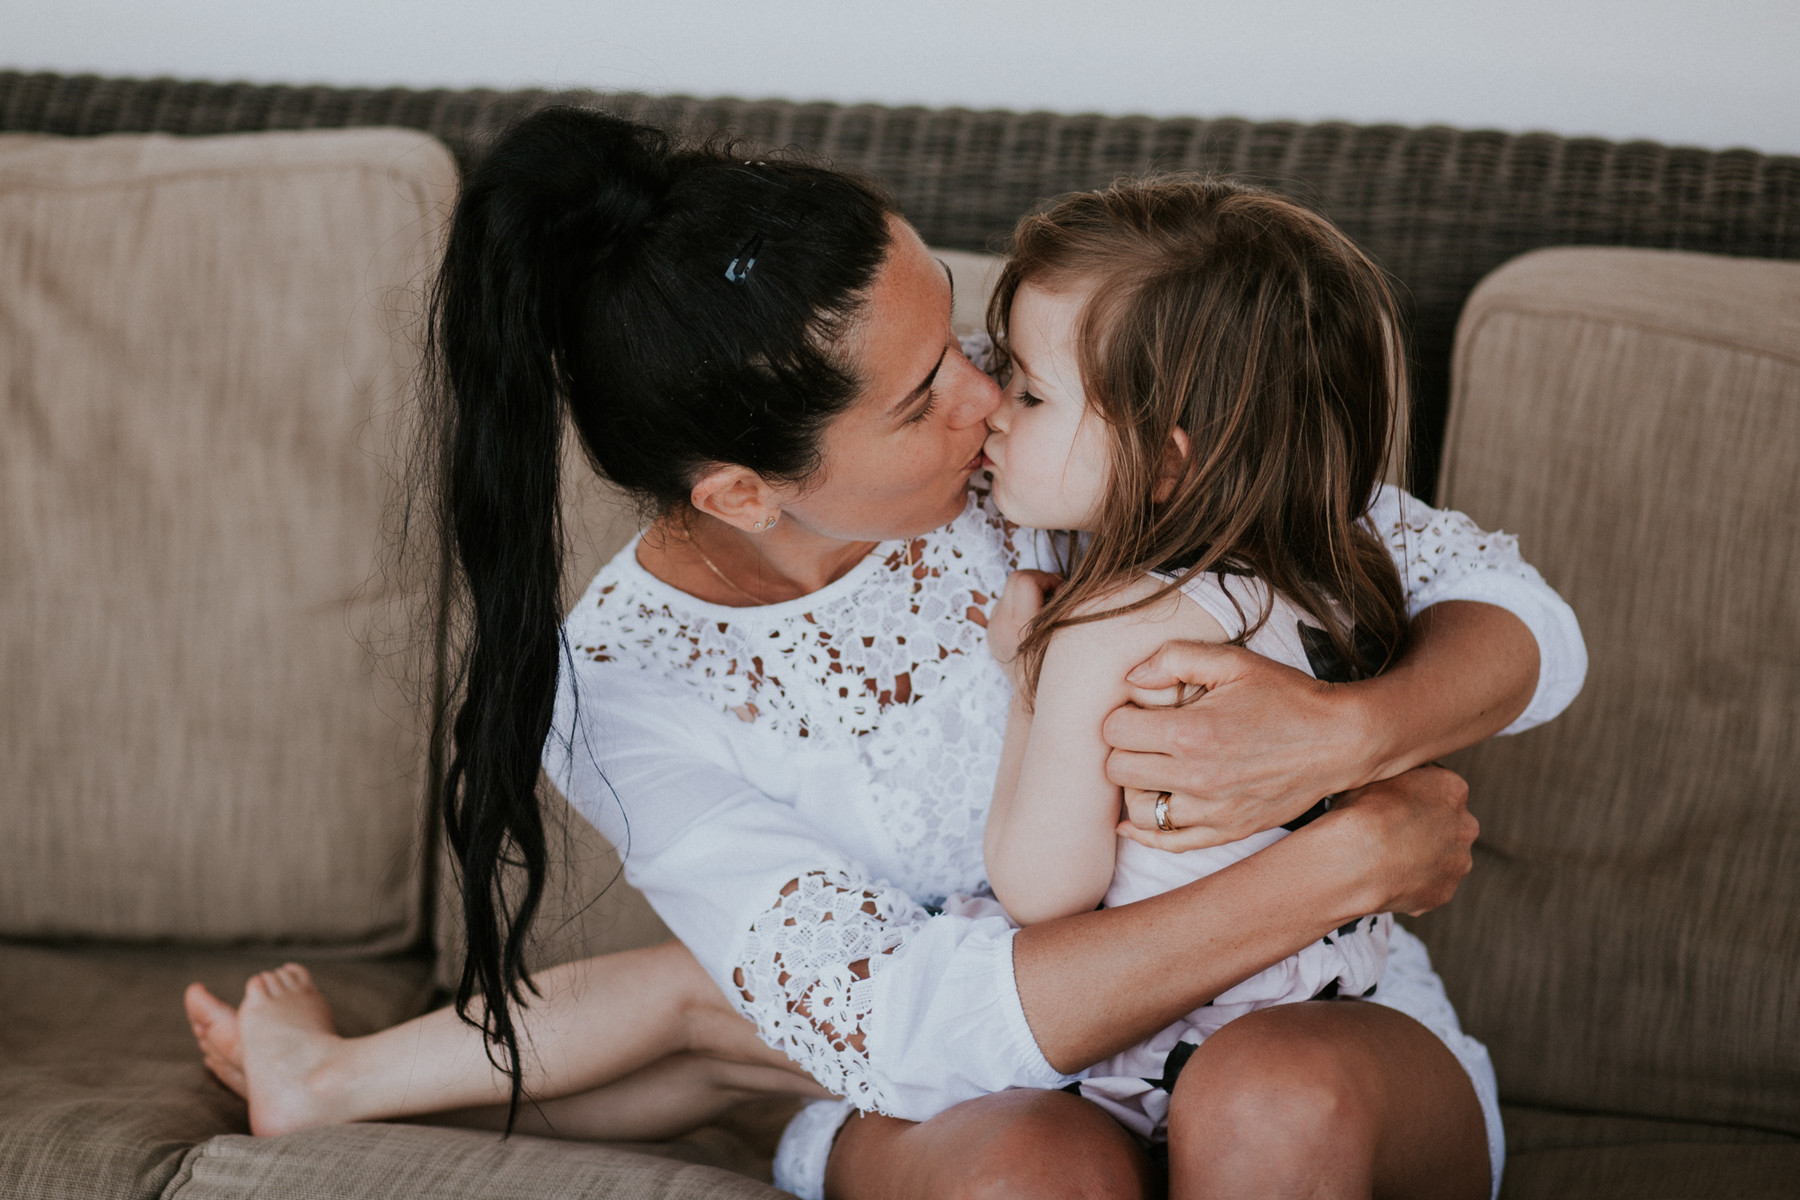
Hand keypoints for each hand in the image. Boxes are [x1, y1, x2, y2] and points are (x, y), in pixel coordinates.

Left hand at [987, 570, 1061, 685]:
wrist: (1033, 694)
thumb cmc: (1057, 663)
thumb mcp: (1065, 632)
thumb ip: (1063, 604)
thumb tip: (1061, 584)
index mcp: (1019, 623)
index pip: (1024, 579)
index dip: (1044, 577)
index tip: (1058, 588)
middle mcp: (1001, 624)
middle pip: (1014, 579)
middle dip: (1036, 581)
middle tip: (1052, 594)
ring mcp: (992, 629)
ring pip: (1008, 593)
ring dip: (1026, 595)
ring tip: (1041, 611)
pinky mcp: (990, 634)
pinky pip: (1003, 608)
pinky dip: (1017, 609)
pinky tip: (1029, 624)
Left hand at [1105, 640, 1376, 850]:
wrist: (1340, 741)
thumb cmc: (1287, 697)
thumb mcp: (1234, 661)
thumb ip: (1175, 658)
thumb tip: (1132, 677)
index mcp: (1192, 732)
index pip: (1114, 731)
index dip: (1122, 715)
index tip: (1140, 709)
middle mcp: (1196, 777)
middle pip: (1118, 770)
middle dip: (1124, 747)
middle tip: (1145, 735)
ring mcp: (1211, 811)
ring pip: (1136, 809)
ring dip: (1136, 786)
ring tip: (1153, 766)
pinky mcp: (1225, 831)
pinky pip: (1166, 841)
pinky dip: (1145, 829)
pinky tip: (1138, 814)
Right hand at [1322, 765, 1477, 915]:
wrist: (1357, 858)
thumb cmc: (1362, 813)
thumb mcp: (1377, 775)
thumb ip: (1396, 776)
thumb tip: (1386, 780)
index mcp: (1452, 788)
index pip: (1440, 788)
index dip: (1415, 796)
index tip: (1396, 804)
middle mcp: (1465, 825)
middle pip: (1449, 825)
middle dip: (1426, 830)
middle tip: (1393, 833)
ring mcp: (1458, 862)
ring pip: (1443, 859)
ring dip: (1422, 859)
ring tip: (1386, 860)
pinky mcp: (1444, 893)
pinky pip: (1429, 887)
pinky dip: (1412, 885)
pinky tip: (1387, 879)